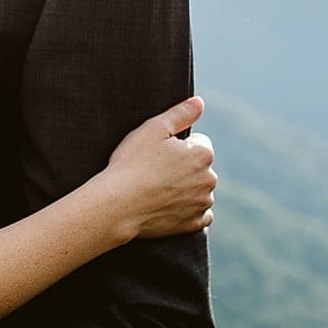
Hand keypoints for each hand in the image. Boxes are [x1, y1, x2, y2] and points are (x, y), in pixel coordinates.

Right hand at [102, 97, 216, 238]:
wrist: (117, 204)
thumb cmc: (131, 164)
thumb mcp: (153, 129)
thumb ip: (180, 114)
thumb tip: (200, 103)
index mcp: (203, 154)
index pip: (200, 143)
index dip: (178, 146)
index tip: (158, 153)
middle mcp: (209, 179)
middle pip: (200, 167)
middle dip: (184, 167)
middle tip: (154, 171)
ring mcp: (202, 203)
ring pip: (199, 190)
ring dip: (186, 189)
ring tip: (156, 189)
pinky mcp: (193, 224)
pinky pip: (199, 215)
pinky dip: (188, 210)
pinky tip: (168, 206)